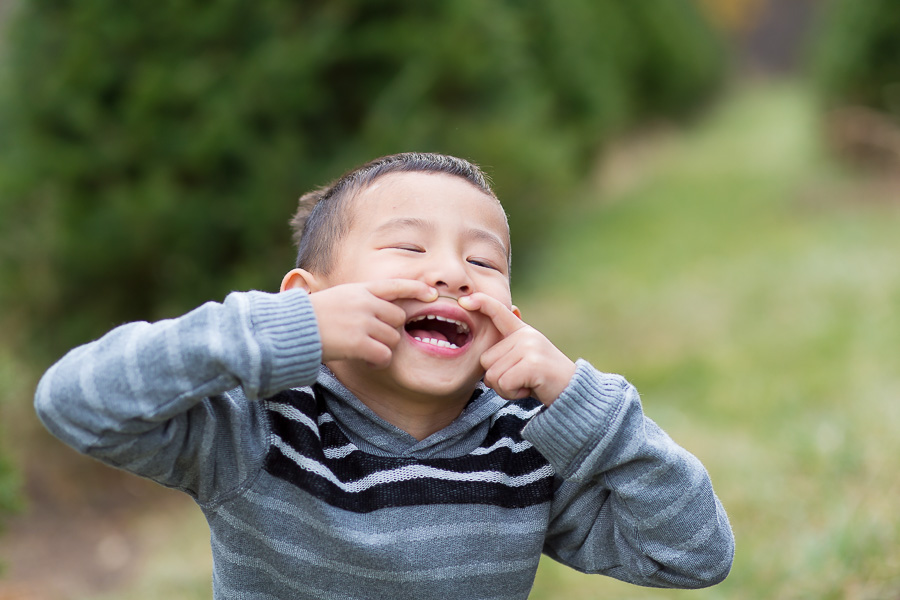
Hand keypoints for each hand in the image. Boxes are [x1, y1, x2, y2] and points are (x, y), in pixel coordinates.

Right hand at [309, 279, 436, 367]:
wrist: (291, 330)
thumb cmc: (310, 316)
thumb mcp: (337, 297)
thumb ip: (359, 300)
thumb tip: (380, 307)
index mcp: (359, 290)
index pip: (395, 285)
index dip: (416, 289)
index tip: (432, 294)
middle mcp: (365, 303)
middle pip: (398, 319)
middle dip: (390, 331)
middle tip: (372, 339)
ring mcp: (363, 322)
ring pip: (393, 339)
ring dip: (382, 347)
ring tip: (363, 349)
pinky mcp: (359, 343)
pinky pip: (384, 356)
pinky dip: (377, 362)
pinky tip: (365, 361)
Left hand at [459, 293, 575, 405]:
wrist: (572, 392)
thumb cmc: (541, 378)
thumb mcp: (525, 356)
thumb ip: (508, 348)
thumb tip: (499, 331)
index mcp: (522, 331)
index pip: (498, 311)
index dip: (481, 303)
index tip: (464, 301)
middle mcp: (525, 335)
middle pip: (485, 360)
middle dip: (498, 377)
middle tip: (520, 379)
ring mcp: (529, 347)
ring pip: (492, 375)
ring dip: (505, 388)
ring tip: (525, 384)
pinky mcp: (531, 364)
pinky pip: (503, 384)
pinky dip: (512, 394)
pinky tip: (528, 389)